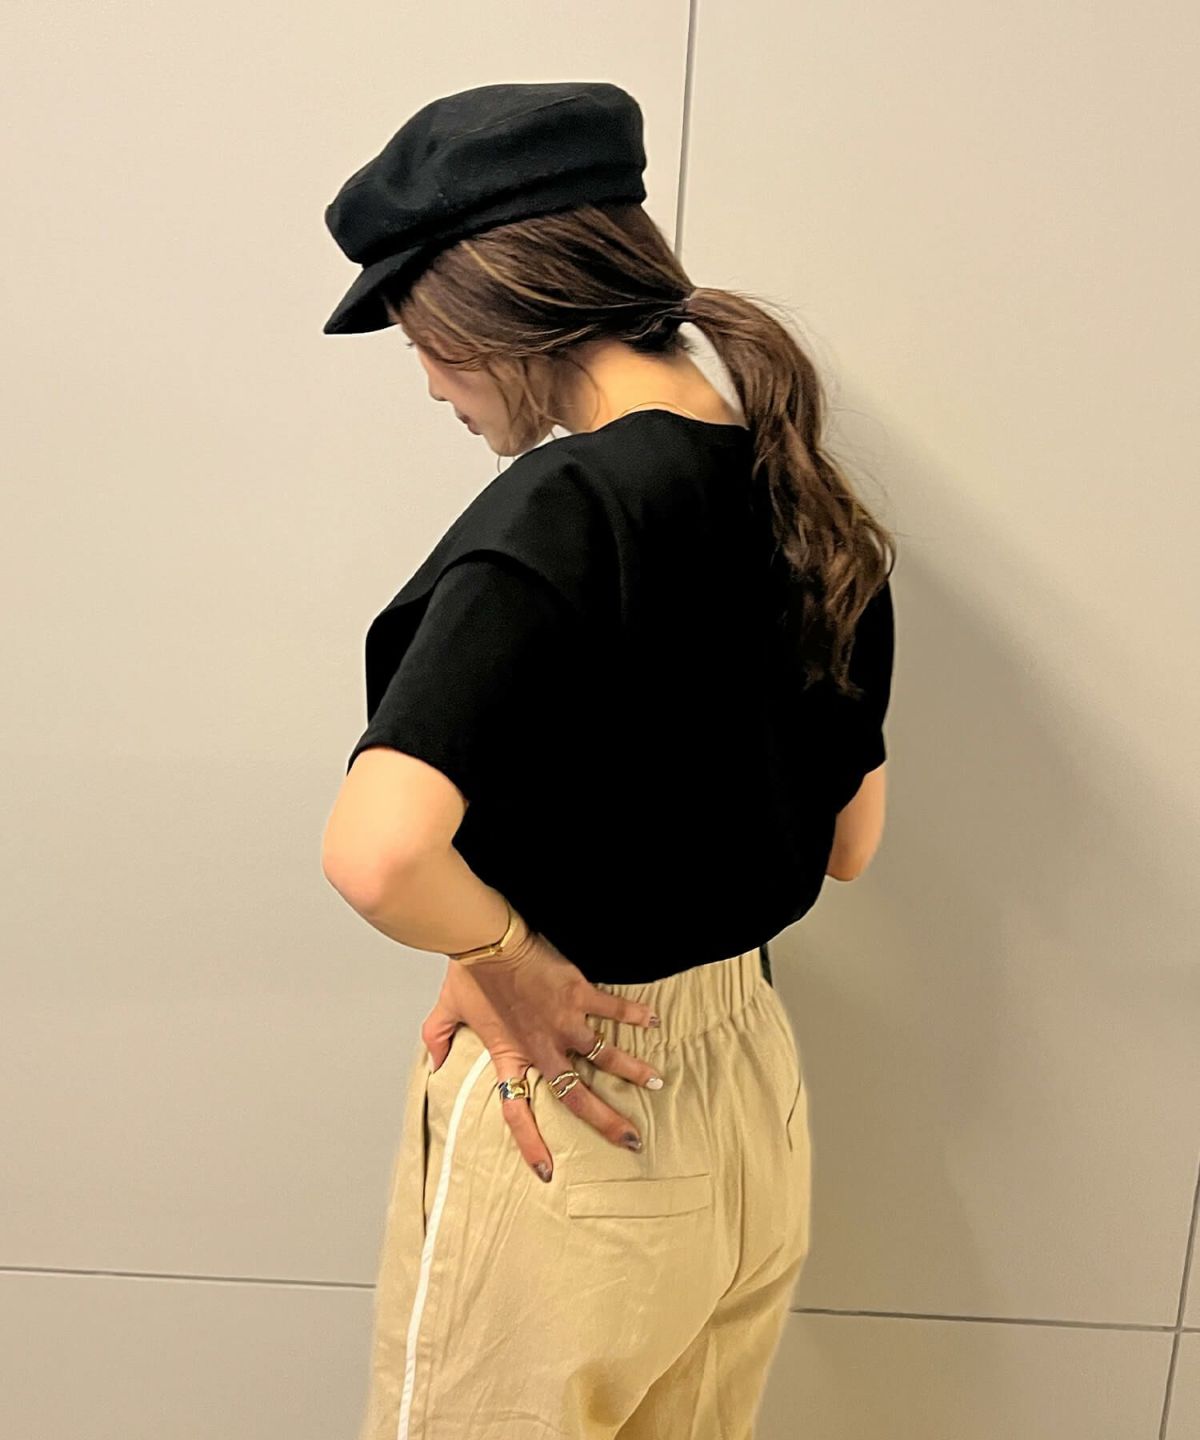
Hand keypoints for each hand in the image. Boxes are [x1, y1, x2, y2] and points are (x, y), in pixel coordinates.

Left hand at [420, 921, 661, 1181]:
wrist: (487, 941)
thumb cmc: (469, 973)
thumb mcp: (446, 1011)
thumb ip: (438, 1039)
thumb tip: (434, 1062)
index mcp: (511, 1056)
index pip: (518, 1113)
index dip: (531, 1146)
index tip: (547, 1173)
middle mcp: (542, 1047)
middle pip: (578, 1097)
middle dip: (608, 1121)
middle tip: (631, 1139)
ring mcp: (564, 1022)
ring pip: (606, 1057)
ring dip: (634, 1071)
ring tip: (657, 1082)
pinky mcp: (578, 993)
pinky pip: (614, 1009)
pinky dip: (635, 1015)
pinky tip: (653, 1021)